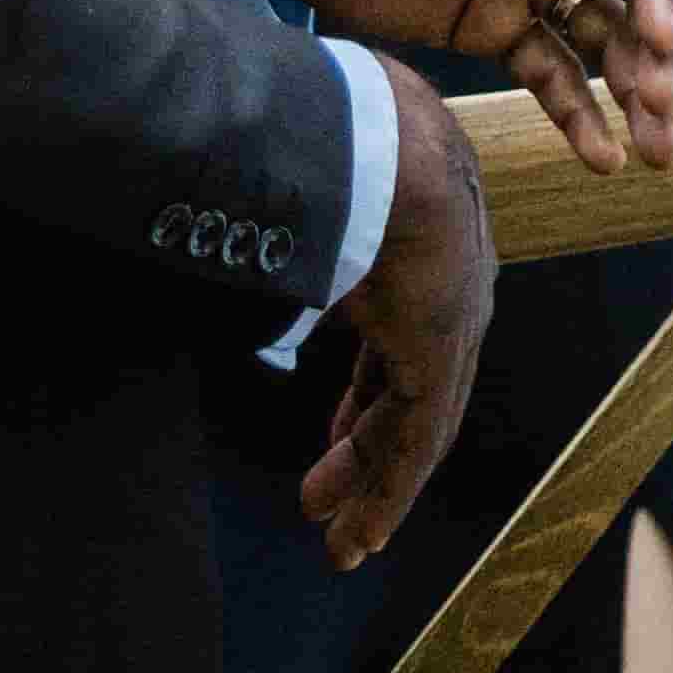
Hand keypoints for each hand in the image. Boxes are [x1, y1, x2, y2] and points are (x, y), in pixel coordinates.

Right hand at [296, 76, 496, 572]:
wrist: (368, 131)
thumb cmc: (325, 145)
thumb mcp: (309, 203)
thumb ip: (287, 238)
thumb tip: (221, 228)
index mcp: (416, 253)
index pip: (394, 346)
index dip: (362, 402)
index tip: (332, 444)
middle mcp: (448, 291)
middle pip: (405, 389)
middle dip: (363, 448)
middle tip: (323, 500)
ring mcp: (450, 319)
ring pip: (414, 424)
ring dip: (374, 488)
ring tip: (341, 541)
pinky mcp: (438, 347)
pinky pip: (418, 436)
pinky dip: (389, 491)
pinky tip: (363, 534)